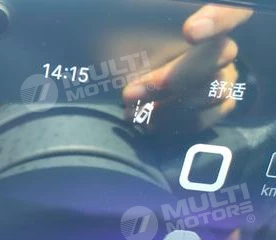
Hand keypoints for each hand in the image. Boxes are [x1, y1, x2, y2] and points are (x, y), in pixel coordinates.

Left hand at [123, 4, 252, 132]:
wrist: (136, 85)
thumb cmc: (130, 55)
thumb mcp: (126, 41)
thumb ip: (134, 39)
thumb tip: (113, 46)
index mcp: (205, 20)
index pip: (230, 11)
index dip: (219, 19)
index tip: (190, 32)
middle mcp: (222, 46)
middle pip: (218, 57)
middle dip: (171, 80)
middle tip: (131, 94)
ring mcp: (226, 76)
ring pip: (212, 92)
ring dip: (167, 107)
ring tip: (132, 112)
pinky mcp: (221, 105)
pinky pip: (206, 117)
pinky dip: (174, 124)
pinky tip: (149, 123)